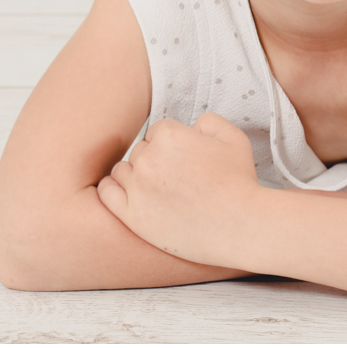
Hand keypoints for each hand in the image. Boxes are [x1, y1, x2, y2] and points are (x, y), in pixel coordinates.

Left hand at [95, 111, 258, 265]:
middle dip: (154, 163)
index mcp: (169, 135)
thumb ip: (208, 121)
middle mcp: (148, 158)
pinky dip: (111, 189)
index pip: (156, 133)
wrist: (240, 226)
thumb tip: (190, 127)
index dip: (170, 147)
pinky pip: (106, 193)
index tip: (182, 162)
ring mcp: (137, 187)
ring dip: (135, 177)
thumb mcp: (233, 138)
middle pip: (139, 152)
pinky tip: (124, 193)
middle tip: (175, 181)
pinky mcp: (131, 214)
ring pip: (122, 171)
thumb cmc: (239, 183)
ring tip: (157, 191)